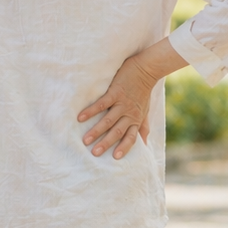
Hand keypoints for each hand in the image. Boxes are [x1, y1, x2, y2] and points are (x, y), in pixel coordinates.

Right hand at [78, 37, 187, 159]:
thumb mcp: (145, 111)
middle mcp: (129, 114)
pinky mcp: (115, 92)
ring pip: (108, 120)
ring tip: (85, 140)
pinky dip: (91, 111)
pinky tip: (81, 118)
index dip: (124, 147)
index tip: (115, 158)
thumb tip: (145, 143)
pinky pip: (102, 104)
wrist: (146, 69)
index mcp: (136, 120)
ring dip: (96, 131)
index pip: (131, 137)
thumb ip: (143, 127)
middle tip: (94, 154)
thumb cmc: (144, 92)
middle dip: (106, 143)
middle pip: (117, 132)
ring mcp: (122, 103)